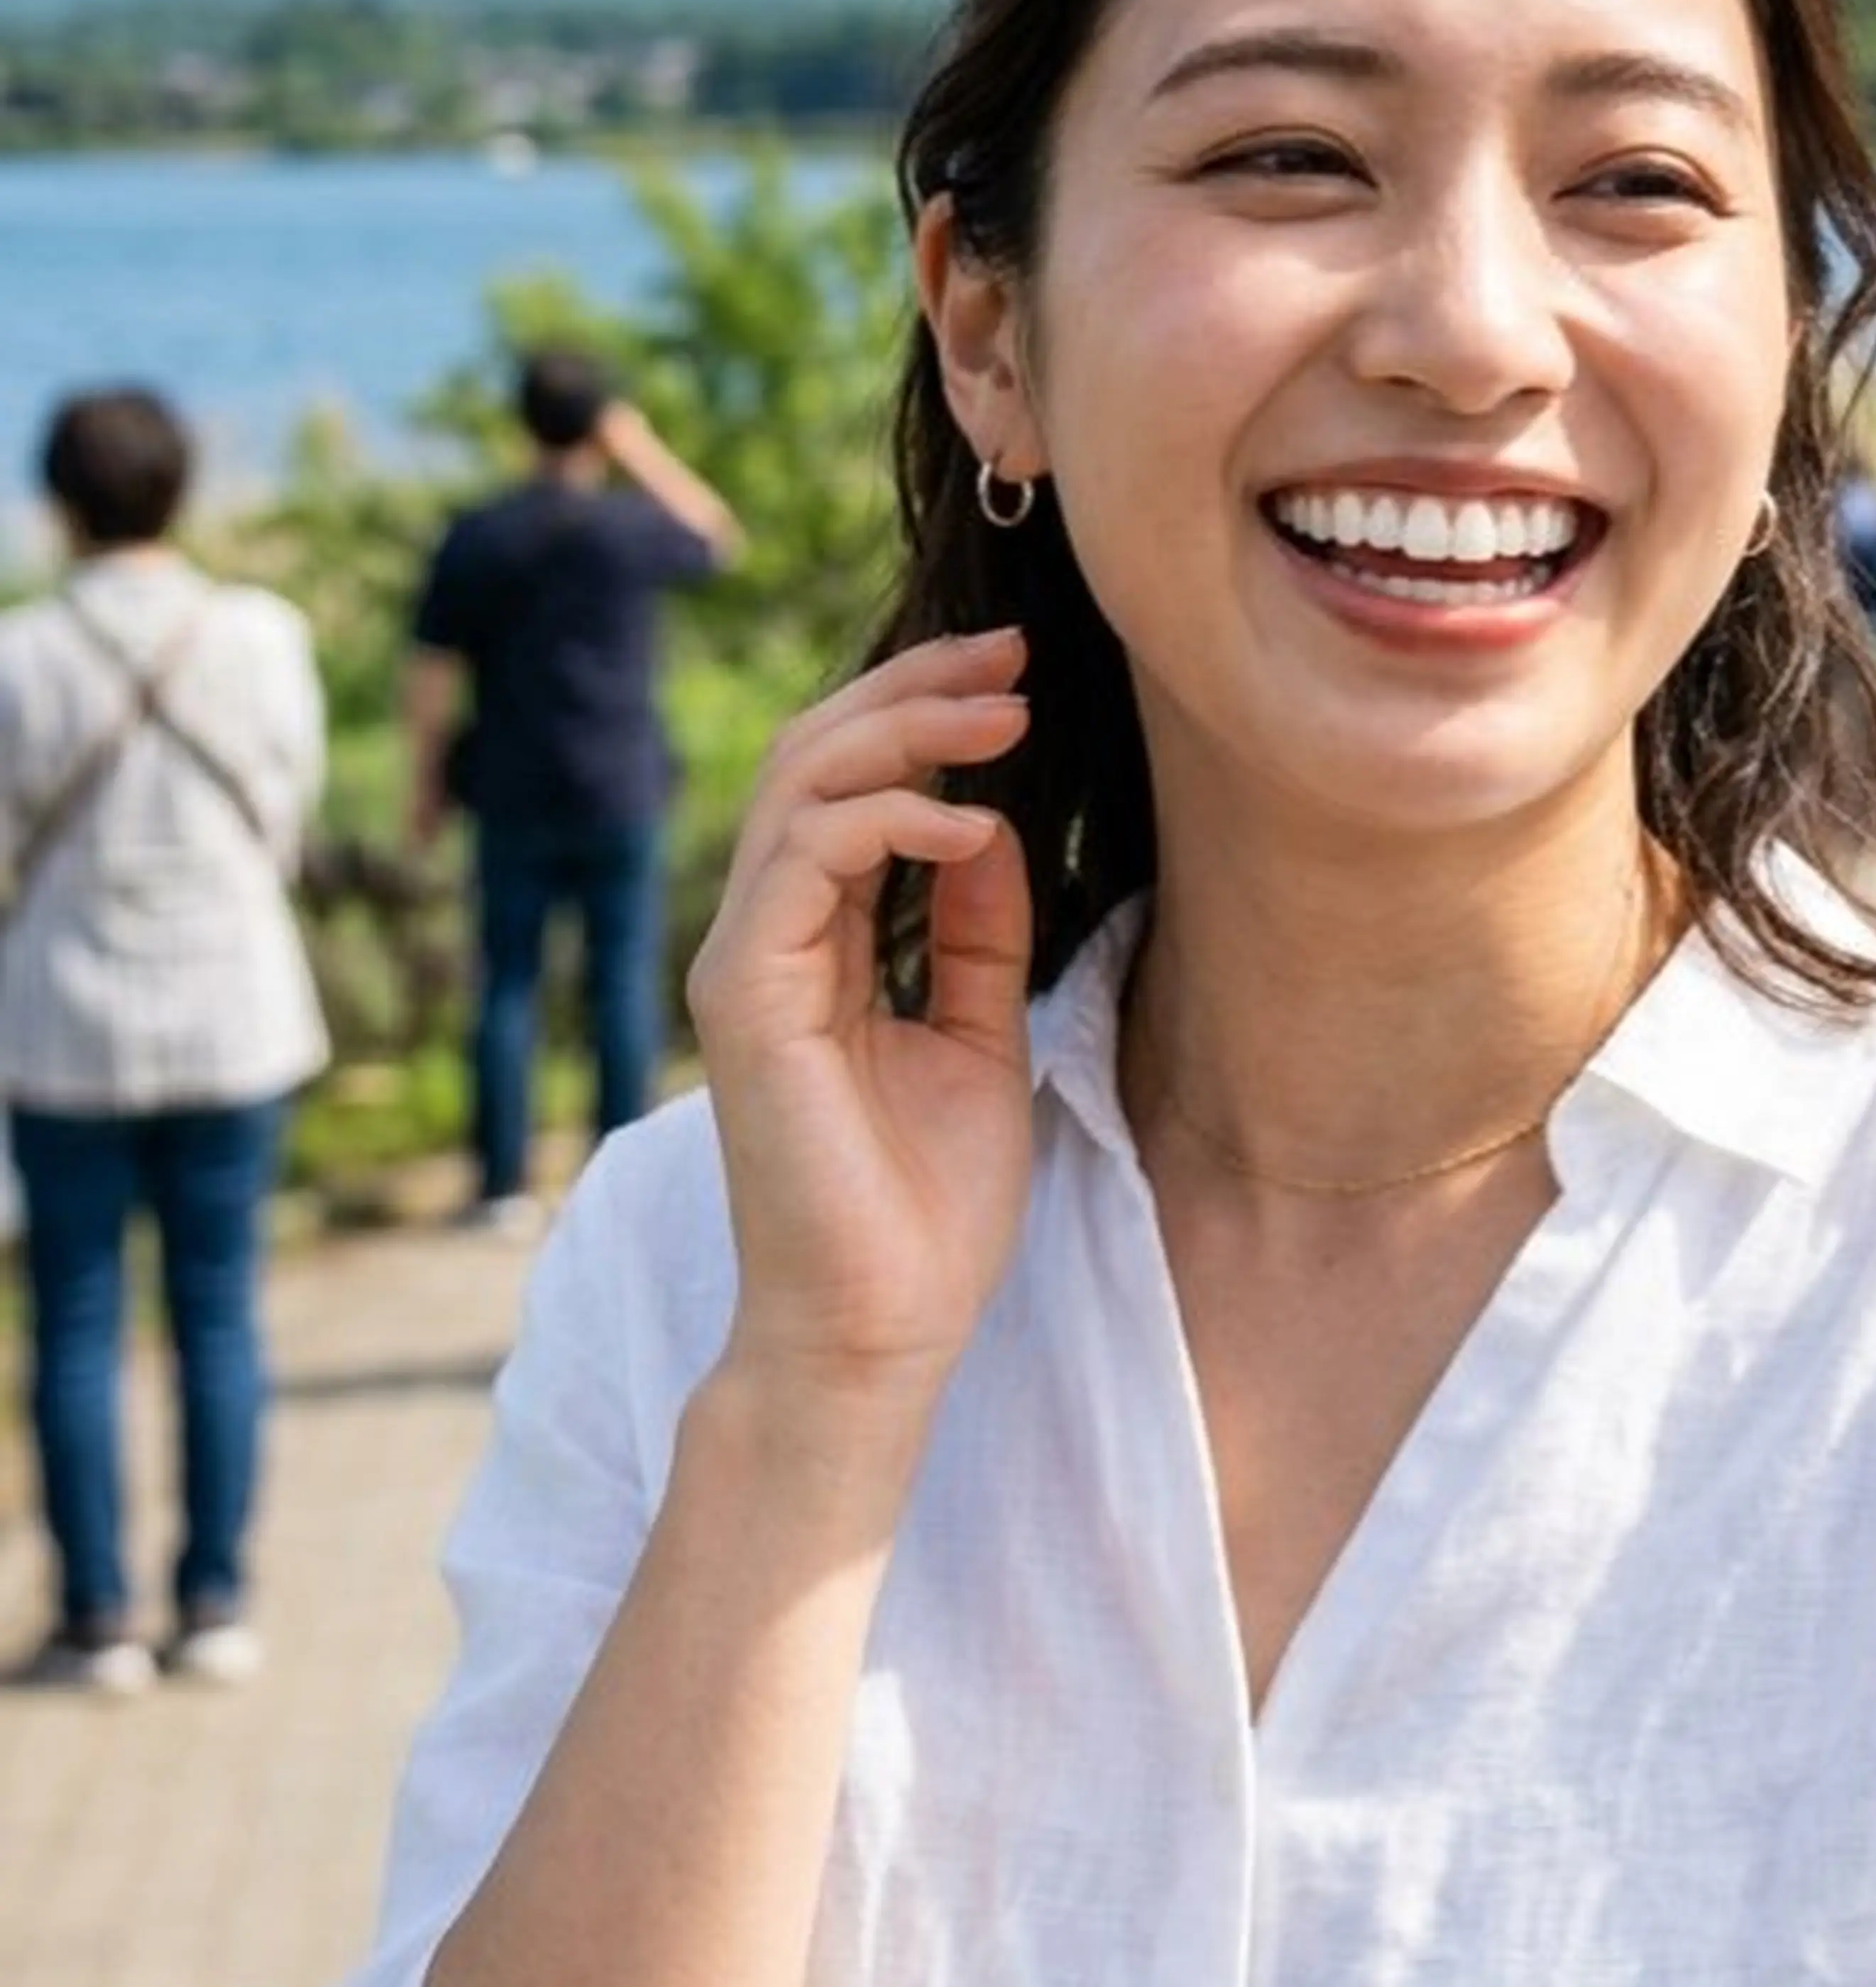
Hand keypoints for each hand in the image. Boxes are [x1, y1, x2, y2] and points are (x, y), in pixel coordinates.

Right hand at [684, 629, 1035, 1411]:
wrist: (882, 1330)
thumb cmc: (924, 1208)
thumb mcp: (978, 1038)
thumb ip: (975, 935)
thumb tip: (989, 824)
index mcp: (814, 944)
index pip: (849, 786)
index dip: (925, 715)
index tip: (1018, 679)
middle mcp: (766, 938)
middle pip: (815, 759)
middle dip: (914, 690)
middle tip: (1014, 656)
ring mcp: (746, 964)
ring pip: (802, 787)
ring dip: (909, 732)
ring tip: (1005, 715)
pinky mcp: (746, 999)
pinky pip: (806, 863)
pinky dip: (891, 823)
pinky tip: (972, 826)